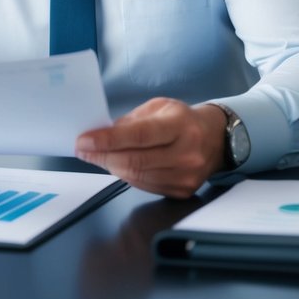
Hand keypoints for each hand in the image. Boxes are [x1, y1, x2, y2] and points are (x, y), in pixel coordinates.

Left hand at [75, 98, 225, 198]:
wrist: (216, 140)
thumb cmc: (182, 120)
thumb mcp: (159, 107)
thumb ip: (131, 121)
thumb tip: (102, 134)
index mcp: (180, 125)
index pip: (139, 136)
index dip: (108, 140)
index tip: (84, 140)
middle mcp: (186, 153)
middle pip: (134, 161)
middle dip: (102, 156)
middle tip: (83, 150)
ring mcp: (185, 176)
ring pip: (136, 176)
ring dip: (111, 166)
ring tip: (97, 156)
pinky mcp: (182, 191)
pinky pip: (144, 186)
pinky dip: (126, 175)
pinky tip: (118, 165)